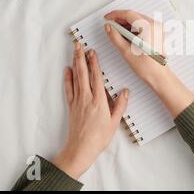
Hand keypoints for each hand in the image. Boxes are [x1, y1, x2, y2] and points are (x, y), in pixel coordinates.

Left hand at [53, 42, 128, 179]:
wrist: (81, 149)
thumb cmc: (99, 138)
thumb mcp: (114, 122)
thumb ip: (120, 105)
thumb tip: (125, 91)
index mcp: (99, 101)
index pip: (96, 77)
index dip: (94, 63)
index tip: (93, 52)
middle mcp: (87, 98)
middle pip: (83, 73)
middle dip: (81, 57)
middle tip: (79, 45)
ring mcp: (77, 102)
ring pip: (76, 78)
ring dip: (75, 64)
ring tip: (75, 52)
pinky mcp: (71, 107)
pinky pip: (69, 89)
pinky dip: (67, 78)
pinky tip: (67, 70)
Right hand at [104, 10, 193, 116]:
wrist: (160, 76)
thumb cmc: (148, 67)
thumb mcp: (127, 52)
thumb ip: (115, 37)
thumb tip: (109, 28)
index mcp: (149, 27)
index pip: (129, 14)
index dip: (116, 15)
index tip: (107, 18)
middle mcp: (156, 25)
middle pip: (135, 16)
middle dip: (121, 19)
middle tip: (110, 25)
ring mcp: (159, 29)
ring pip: (139, 20)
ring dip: (128, 24)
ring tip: (118, 32)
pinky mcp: (159, 33)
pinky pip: (145, 25)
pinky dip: (135, 28)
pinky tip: (128, 35)